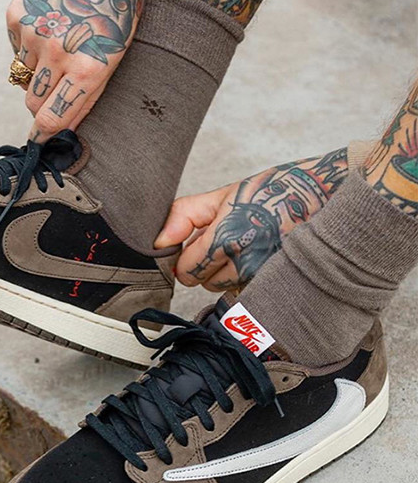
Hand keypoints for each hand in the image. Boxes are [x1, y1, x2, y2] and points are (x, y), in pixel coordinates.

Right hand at [6, 0, 154, 141]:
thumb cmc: (116, 14)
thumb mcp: (114, 60)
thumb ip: (87, 98)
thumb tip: (63, 131)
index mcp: (87, 69)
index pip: (53, 118)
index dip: (43, 136)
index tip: (38, 143)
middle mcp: (56, 53)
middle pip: (34, 103)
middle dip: (42, 106)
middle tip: (55, 92)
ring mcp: (34, 32)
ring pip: (23, 77)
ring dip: (37, 73)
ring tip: (59, 50)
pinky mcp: (17, 14)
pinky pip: (16, 50)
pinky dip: (29, 47)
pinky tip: (49, 28)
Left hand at [155, 148, 348, 289]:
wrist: (325, 194)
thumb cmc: (273, 191)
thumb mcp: (224, 195)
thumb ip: (184, 216)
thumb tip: (158, 243)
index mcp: (227, 236)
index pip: (186, 271)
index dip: (186, 258)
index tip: (196, 245)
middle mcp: (246, 261)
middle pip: (204, 282)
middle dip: (206, 265)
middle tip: (225, 241)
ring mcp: (264, 276)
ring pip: (225, 289)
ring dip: (227, 273)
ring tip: (246, 246)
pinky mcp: (278, 284)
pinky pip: (247, 291)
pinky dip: (246, 279)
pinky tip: (259, 257)